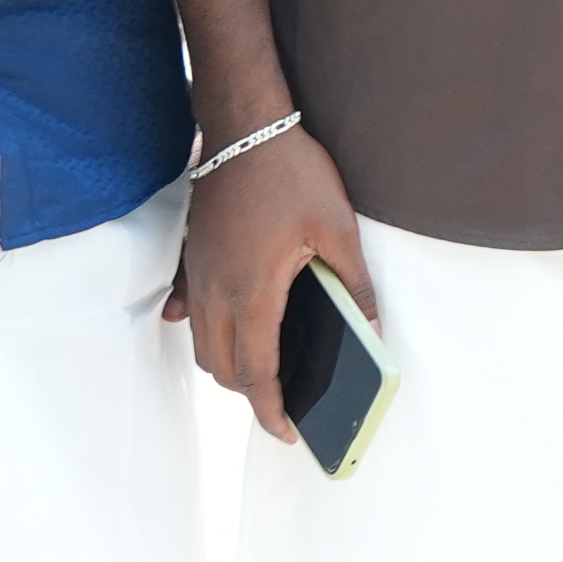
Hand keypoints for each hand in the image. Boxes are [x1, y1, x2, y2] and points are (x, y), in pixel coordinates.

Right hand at [171, 121, 369, 443]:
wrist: (245, 129)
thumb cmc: (291, 175)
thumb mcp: (337, 229)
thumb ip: (354, 283)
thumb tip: (372, 327)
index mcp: (253, 294)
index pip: (255, 374)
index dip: (271, 411)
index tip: (287, 432)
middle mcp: (216, 293)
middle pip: (222, 368)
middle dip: (250, 394)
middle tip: (285, 401)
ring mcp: (198, 275)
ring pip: (202, 343)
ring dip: (228, 365)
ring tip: (264, 369)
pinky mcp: (193, 258)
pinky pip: (190, 309)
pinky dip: (203, 330)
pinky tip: (223, 327)